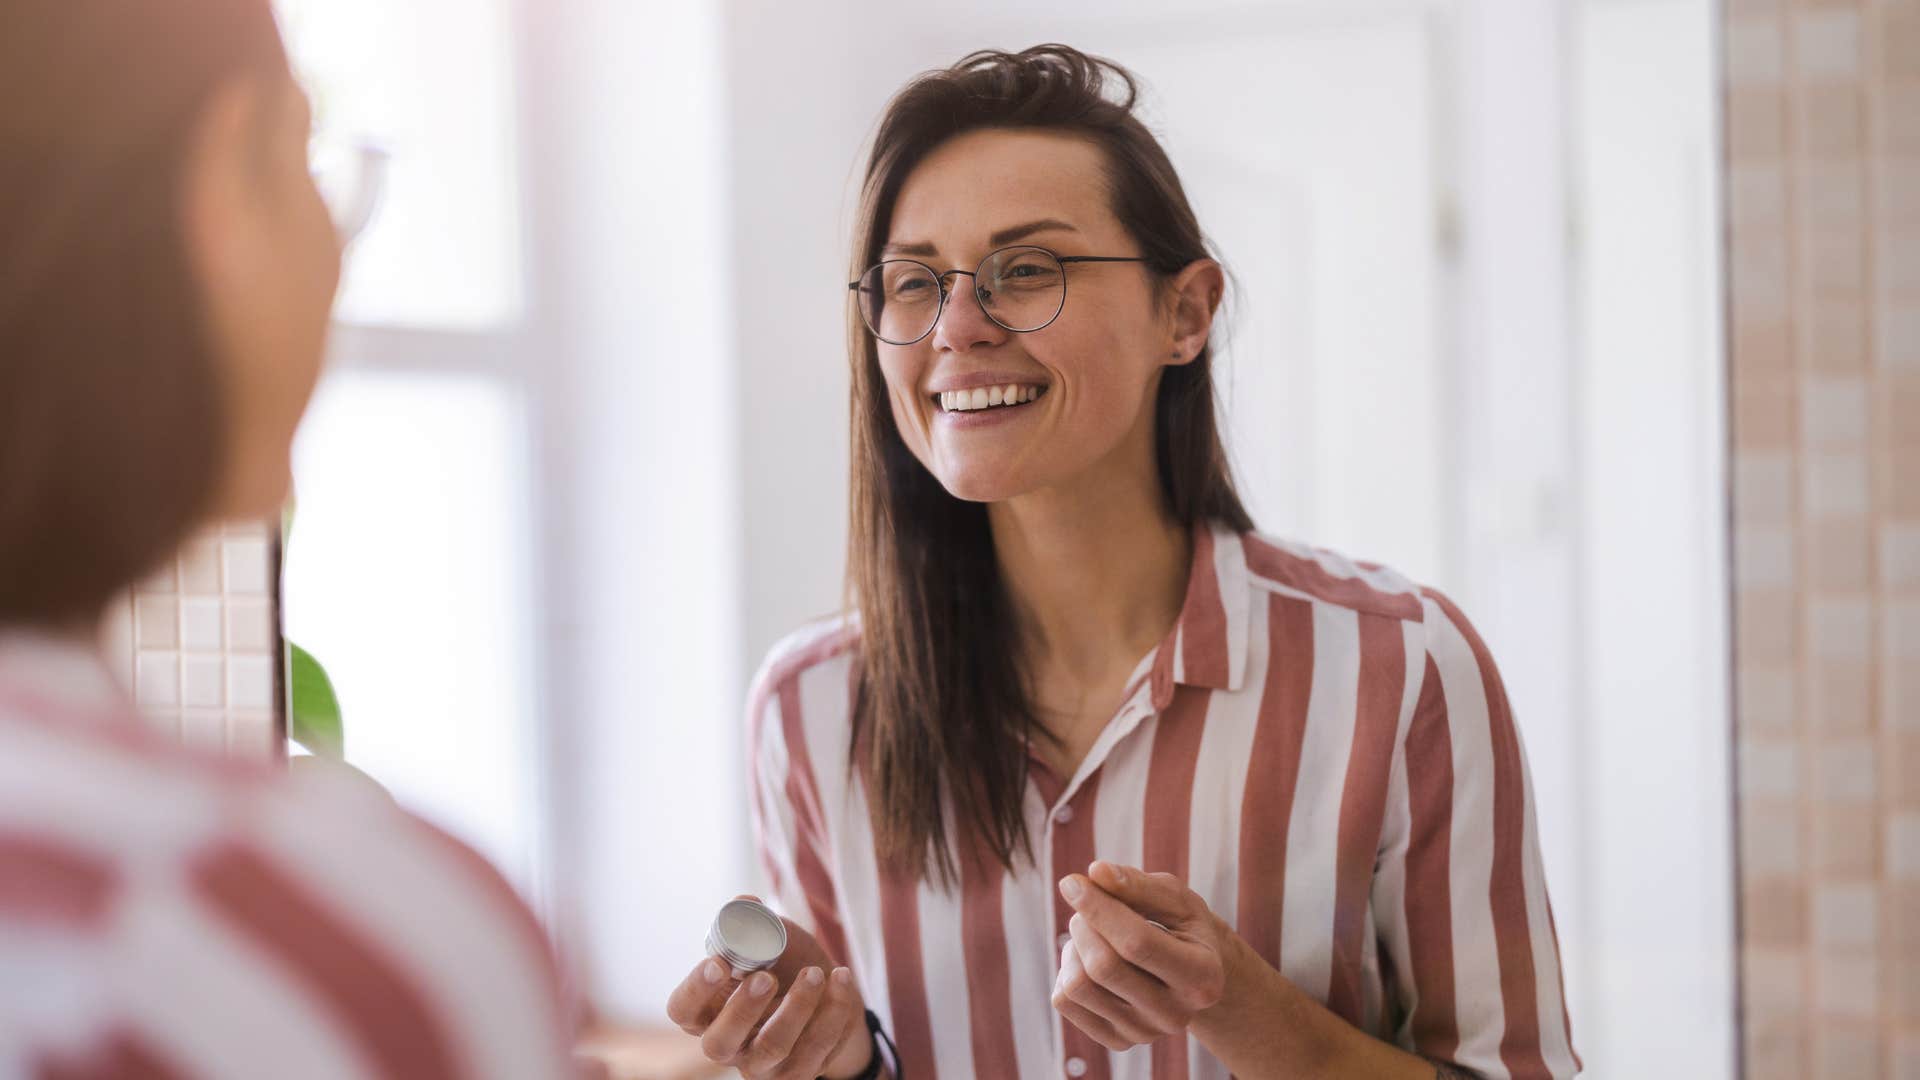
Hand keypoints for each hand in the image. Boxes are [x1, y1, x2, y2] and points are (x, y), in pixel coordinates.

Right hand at [665, 896, 873, 1079]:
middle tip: (766, 977)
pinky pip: (815, 1049)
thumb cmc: (787, 965)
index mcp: (708, 1010)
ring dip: (797, 1006)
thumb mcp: (771, 939)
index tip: (719, 963)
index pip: (683, 1011)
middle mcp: (728, 1044)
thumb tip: (744, 901)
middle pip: (718, 1044)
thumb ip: (754, 922)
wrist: (830, 996)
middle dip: (742, 1009)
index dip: (695, 990)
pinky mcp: (797, 1074)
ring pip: (772, 1047)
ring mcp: (761, 1064)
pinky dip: (832, 1011)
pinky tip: (841, 979)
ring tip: (817, 973)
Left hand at [1052, 861, 1234, 1050]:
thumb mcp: (1175, 899)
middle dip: (1085, 924)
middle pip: (1104, 967)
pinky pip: (1064, 1001)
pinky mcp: (1116, 1040)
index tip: (1072, 881)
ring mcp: (1144, 1034)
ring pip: (1078, 985)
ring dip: (1073, 946)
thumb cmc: (1182, 926)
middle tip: (1087, 907)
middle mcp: (1176, 1015)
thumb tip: (1097, 872)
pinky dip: (1066, 970)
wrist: (1191, 973)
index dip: (1098, 908)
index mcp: (1202, 976)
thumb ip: (1138, 885)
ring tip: (1091, 933)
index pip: (1137, 943)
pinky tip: (1088, 960)